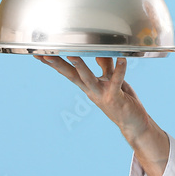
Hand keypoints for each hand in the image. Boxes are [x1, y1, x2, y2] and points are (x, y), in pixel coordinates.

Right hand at [34, 56, 149, 140]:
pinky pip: (117, 81)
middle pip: (72, 75)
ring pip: (88, 79)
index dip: (55, 64)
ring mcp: (102, 94)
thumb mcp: (112, 80)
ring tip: (72, 55)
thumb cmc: (123, 100)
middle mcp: (92, 91)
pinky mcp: (115, 97)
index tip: (40, 54)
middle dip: (58, 65)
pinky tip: (122, 59)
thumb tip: (99, 52)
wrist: (134, 123)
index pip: (69, 72)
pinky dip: (120, 69)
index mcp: (89, 86)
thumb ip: (106, 66)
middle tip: (45, 54)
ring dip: (80, 67)